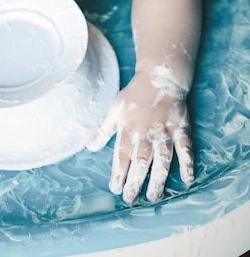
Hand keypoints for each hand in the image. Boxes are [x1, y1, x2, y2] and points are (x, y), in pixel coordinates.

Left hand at [86, 71, 193, 204]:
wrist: (159, 78)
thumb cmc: (135, 95)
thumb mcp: (114, 109)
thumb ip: (103, 129)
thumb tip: (89, 147)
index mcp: (129, 128)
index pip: (122, 155)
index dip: (118, 172)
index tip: (115, 188)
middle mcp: (147, 132)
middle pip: (141, 161)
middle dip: (135, 181)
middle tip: (131, 199)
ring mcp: (165, 131)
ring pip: (162, 159)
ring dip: (158, 179)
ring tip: (154, 196)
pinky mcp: (181, 128)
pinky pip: (185, 148)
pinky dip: (187, 163)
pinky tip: (187, 179)